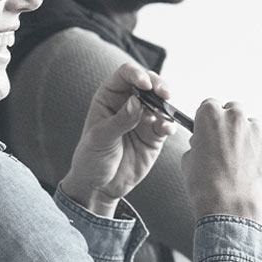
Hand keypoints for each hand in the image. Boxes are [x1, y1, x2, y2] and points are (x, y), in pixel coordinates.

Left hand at [62, 63, 174, 216]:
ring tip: (164, 114)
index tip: (146, 85)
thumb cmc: (92, 159)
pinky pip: (167, 124)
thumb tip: (137, 102)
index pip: (125, 75)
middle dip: (158, 85)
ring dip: (166, 105)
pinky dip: (170, 125)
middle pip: (148, 83)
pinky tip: (166, 130)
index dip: (137, 74)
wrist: (100, 186)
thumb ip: (120, 120)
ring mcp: (144, 119)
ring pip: (161, 102)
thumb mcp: (100, 138)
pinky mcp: (155, 135)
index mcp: (109, 98)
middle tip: (164, 94)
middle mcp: (128, 104)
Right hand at [181, 100, 261, 226]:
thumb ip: (197, 144)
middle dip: (230, 124)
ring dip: (247, 138)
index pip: (209, 105)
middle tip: (225, 145)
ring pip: (253, 127)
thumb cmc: (204, 185)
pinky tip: (256, 169)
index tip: (208, 130)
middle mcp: (235, 117)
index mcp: (210, 115)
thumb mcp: (187, 160)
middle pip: (233, 110)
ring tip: (241, 163)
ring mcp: (258, 129)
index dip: (208, 119)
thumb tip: (202, 143)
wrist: (230, 205)